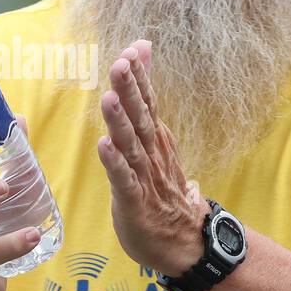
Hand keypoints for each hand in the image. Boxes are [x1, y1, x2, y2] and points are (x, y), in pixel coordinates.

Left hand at [95, 41, 209, 275]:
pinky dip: (114, 164)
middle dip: (130, 89)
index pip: (147, 102)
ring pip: (130, 145)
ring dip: (120, 122)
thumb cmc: (163, 192)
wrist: (186, 242)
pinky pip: (124, 180)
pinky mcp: (135, 203)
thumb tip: (156, 101)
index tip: (132, 49)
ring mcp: (145, 178)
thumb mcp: (156, 148)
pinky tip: (104, 147)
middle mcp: (151, 154)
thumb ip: (149, 114)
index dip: (139, 77)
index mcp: (155, 140)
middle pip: (140, 117)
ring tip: (110, 99)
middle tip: (121, 62)